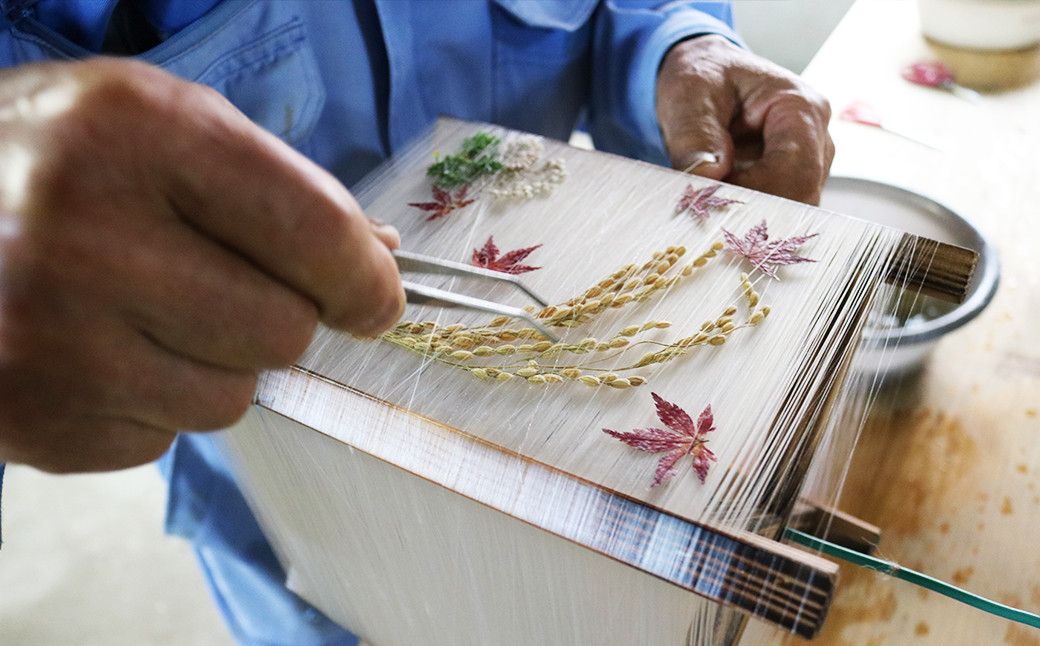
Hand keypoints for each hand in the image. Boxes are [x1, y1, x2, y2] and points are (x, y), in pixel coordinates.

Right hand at [0, 59, 403, 472]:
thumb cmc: (51, 160)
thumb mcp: (156, 125)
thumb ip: (274, 187)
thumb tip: (378, 263)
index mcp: (134, 134)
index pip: (312, 233)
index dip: (364, 280)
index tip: (374, 299)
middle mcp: (85, 236)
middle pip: (283, 331)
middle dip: (278, 316)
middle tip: (222, 285)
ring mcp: (47, 341)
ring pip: (229, 399)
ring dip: (212, 364)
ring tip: (141, 312)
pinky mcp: (30, 420)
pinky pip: (163, 438)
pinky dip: (149, 402)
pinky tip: (95, 350)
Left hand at [656, 35, 833, 204]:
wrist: (706, 75)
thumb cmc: (703, 75)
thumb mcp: (689, 94)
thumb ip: (696, 133)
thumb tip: (708, 174)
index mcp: (801, 107)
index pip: (796, 170)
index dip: (755, 195)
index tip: (709, 201)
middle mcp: (816, 139)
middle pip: (798, 197)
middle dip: (750, 211)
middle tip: (702, 214)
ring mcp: (808, 164)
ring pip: (787, 210)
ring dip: (746, 216)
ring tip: (705, 209)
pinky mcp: (790, 182)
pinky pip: (774, 211)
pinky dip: (744, 217)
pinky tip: (714, 211)